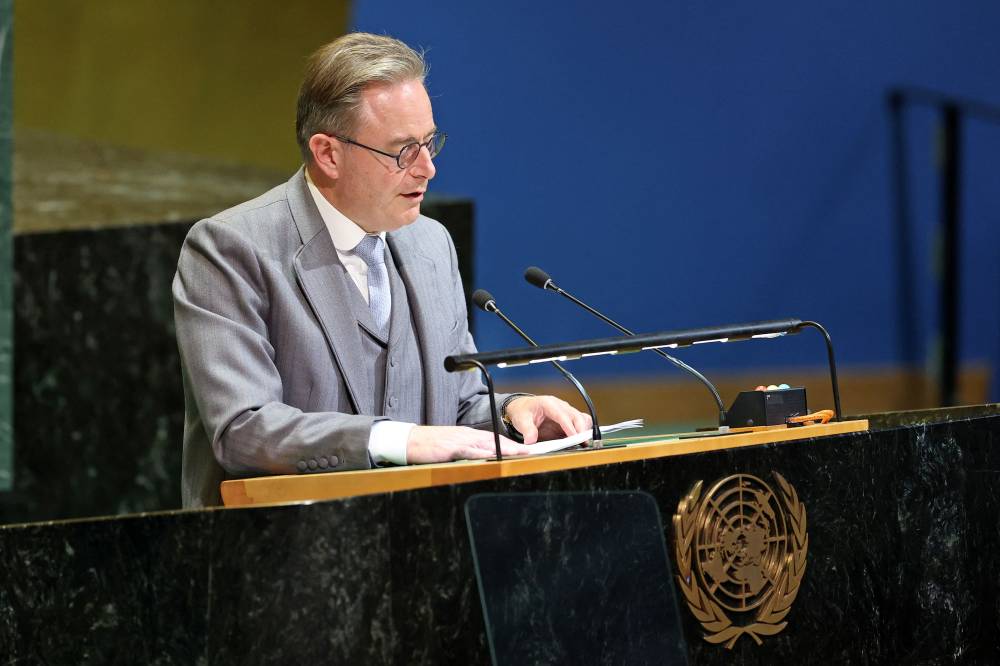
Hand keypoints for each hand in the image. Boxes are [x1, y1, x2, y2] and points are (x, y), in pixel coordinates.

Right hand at [405, 425, 530, 463]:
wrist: (409, 440)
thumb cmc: (428, 445)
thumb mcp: (449, 447)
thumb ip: (465, 451)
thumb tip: (479, 459)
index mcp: (466, 435)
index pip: (492, 439)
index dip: (509, 444)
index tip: (523, 449)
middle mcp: (466, 435)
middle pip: (495, 440)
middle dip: (514, 446)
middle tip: (530, 451)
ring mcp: (460, 440)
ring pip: (487, 444)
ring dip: (505, 448)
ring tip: (521, 453)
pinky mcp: (451, 448)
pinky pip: (471, 451)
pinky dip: (484, 454)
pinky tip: (494, 457)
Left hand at [504, 396, 592, 444]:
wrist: (523, 408)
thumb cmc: (523, 411)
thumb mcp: (521, 420)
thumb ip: (527, 430)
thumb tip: (531, 441)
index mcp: (549, 403)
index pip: (562, 415)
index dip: (569, 427)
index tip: (574, 438)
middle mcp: (560, 406)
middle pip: (577, 416)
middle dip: (581, 430)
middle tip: (581, 443)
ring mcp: (566, 412)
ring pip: (583, 419)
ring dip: (584, 431)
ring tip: (583, 443)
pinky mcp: (569, 420)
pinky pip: (582, 424)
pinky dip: (583, 432)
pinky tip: (580, 442)